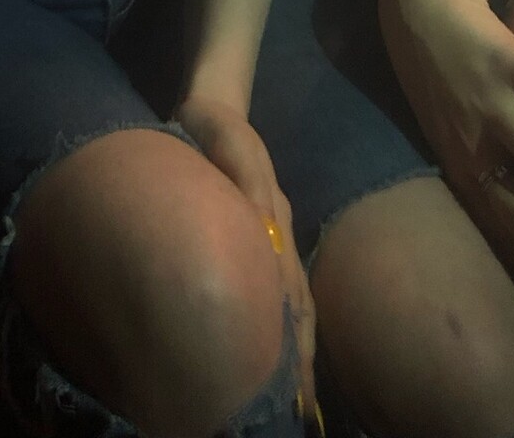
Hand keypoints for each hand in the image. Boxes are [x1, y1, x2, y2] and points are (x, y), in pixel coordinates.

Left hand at [173, 94, 316, 416]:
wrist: (212, 106)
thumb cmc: (219, 129)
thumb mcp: (233, 146)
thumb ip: (246, 180)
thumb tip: (262, 224)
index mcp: (274, 224)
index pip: (292, 294)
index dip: (295, 340)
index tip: (297, 385)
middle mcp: (278, 239)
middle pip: (297, 309)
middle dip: (299, 360)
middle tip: (300, 411)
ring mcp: (270, 239)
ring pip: (291, 305)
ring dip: (294, 350)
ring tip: (296, 397)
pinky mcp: (256, 236)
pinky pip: (276, 290)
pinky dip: (283, 325)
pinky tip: (276, 352)